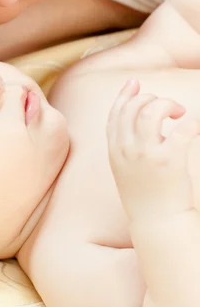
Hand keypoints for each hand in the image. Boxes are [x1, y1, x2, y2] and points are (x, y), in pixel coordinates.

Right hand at [107, 79, 199, 221]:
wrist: (157, 224)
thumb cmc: (145, 196)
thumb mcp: (124, 168)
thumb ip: (125, 144)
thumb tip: (135, 119)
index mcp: (114, 150)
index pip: (115, 113)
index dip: (124, 95)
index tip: (134, 83)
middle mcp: (126, 149)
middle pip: (134, 107)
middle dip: (152, 99)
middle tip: (169, 109)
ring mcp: (146, 154)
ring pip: (152, 111)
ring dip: (168, 104)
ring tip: (179, 113)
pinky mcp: (169, 161)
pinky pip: (182, 129)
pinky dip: (191, 121)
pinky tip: (193, 124)